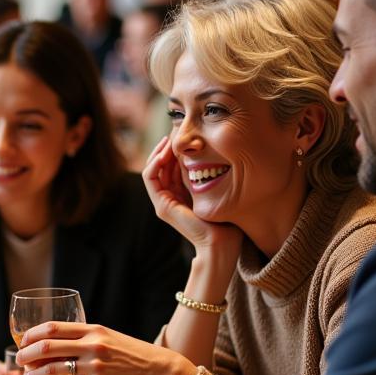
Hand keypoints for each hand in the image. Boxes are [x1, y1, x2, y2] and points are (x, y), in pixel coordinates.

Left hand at [16, 321, 195, 374]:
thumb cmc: (135, 357)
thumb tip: (61, 346)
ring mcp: (95, 365)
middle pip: (47, 347)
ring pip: (52, 369)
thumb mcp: (110, 338)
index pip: (53, 327)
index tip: (22, 340)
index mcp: (93, 329)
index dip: (32, 334)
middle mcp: (92, 344)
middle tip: (19, 361)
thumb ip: (88, 339)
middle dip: (27, 354)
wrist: (162, 373)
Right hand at [143, 137, 242, 258]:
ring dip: (158, 152)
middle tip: (174, 132)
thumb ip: (207, 175)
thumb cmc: (226, 220)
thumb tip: (212, 152)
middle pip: (160, 165)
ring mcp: (163, 202)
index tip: (184, 137)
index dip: (174, 150)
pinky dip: (154, 162)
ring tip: (168, 140)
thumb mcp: (214, 189)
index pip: (171, 166)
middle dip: (165, 148)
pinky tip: (165, 152)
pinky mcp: (162, 206)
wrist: (222, 242)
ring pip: (152, 168)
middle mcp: (169, 197)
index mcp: (181, 194)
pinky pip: (150, 177)